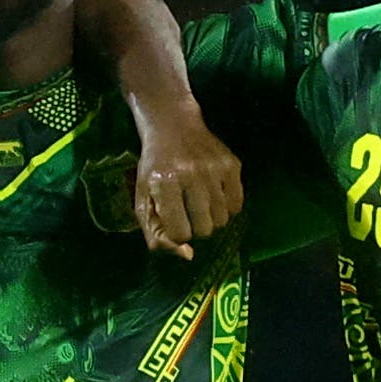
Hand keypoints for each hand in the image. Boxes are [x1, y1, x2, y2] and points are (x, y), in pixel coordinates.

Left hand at [129, 108, 245, 257]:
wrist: (172, 126)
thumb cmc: (154, 168)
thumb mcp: (143, 201)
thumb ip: (156, 235)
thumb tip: (187, 255)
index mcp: (163, 183)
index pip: (180, 233)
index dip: (177, 232)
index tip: (173, 219)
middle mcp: (190, 174)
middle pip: (204, 229)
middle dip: (196, 227)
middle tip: (188, 211)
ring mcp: (214, 168)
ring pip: (222, 220)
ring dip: (211, 219)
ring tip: (200, 202)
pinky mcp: (232, 164)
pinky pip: (237, 205)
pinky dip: (227, 208)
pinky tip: (214, 195)